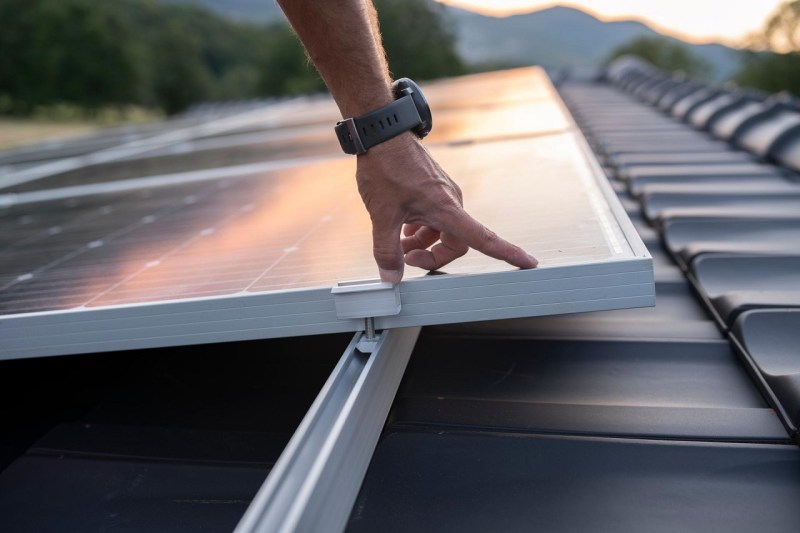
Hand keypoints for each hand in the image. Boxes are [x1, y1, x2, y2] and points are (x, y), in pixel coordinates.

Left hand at [356, 133, 537, 282]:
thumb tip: (391, 277)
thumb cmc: (387, 166)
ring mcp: (442, 194)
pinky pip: (434, 218)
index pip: (483, 238)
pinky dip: (419, 228)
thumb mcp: (381, 215)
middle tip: (406, 258)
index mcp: (446, 208)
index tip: (529, 263)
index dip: (508, 253)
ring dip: (422, 243)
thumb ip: (386, 250)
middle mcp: (450, 201)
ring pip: (441, 231)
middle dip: (432, 256)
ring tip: (397, 243)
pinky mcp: (433, 189)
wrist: (382, 133)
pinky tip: (400, 225)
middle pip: (455, 243)